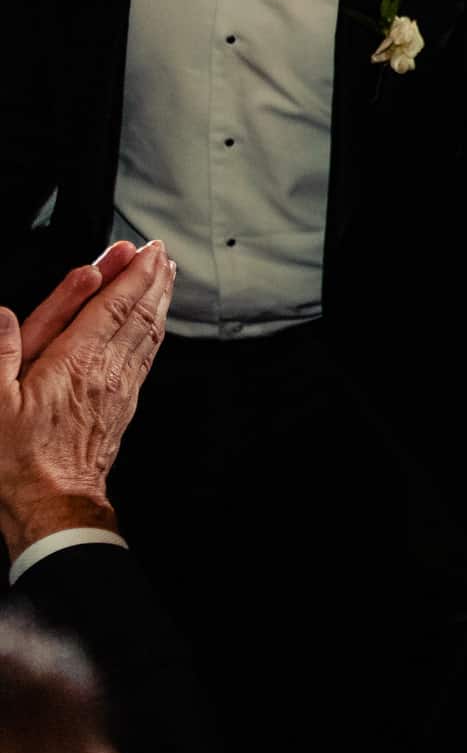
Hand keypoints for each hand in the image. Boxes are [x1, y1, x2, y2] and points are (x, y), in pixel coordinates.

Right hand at [0, 241, 173, 558]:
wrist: (52, 503)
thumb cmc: (19, 460)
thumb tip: (2, 314)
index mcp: (76, 361)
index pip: (113, 305)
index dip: (130, 273)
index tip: (143, 249)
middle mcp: (107, 370)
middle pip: (138, 312)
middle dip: (151, 278)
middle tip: (159, 252)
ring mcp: (120, 388)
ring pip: (148, 332)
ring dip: (159, 300)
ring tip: (165, 277)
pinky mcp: (123, 405)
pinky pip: (146, 357)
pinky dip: (154, 331)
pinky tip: (155, 326)